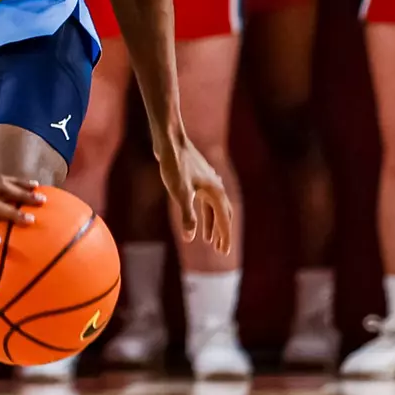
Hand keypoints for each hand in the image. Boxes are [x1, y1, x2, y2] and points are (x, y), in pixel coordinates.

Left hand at [156, 137, 232, 253]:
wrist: (170, 141)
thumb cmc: (175, 165)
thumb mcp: (179, 192)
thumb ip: (187, 215)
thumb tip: (190, 237)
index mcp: (216, 192)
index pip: (224, 220)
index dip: (225, 237)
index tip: (225, 253)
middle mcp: (216, 187)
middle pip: (224, 215)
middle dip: (222, 233)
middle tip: (221, 250)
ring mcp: (208, 183)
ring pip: (215, 209)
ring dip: (213, 225)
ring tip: (209, 241)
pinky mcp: (198, 180)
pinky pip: (206, 202)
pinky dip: (205, 214)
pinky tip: (198, 221)